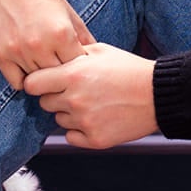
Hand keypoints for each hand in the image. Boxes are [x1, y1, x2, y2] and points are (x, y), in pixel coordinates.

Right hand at [0, 0, 92, 88]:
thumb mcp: (71, 16)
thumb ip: (86, 40)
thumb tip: (97, 65)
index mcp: (62, 34)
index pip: (76, 68)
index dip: (77, 67)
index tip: (75, 63)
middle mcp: (39, 45)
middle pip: (57, 78)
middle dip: (61, 74)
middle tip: (60, 67)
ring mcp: (18, 51)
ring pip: (37, 82)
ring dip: (42, 76)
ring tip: (45, 64)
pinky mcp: (0, 54)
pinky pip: (17, 83)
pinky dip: (24, 79)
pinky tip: (29, 67)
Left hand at [23, 43, 157, 148]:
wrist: (159, 94)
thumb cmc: (130, 69)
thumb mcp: (100, 50)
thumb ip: (71, 53)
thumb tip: (49, 54)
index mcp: (73, 75)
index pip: (31, 84)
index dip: (38, 82)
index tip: (47, 81)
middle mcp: (75, 99)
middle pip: (44, 103)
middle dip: (55, 96)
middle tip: (76, 91)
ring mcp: (84, 121)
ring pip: (59, 120)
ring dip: (69, 113)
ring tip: (93, 103)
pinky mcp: (95, 139)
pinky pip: (71, 137)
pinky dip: (79, 130)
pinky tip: (96, 118)